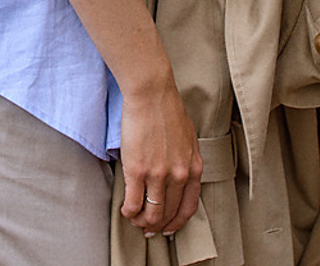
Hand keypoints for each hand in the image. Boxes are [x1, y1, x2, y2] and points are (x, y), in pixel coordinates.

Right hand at [117, 81, 202, 237]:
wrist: (151, 93)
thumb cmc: (167, 108)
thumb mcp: (188, 138)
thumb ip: (186, 160)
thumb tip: (179, 175)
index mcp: (194, 168)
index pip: (188, 208)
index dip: (176, 222)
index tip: (168, 226)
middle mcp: (179, 176)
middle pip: (168, 213)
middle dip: (157, 224)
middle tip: (147, 227)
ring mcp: (158, 175)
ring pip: (151, 213)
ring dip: (142, 221)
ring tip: (134, 219)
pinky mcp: (138, 170)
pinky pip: (133, 203)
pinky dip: (129, 211)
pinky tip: (125, 210)